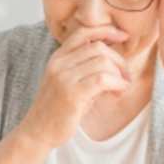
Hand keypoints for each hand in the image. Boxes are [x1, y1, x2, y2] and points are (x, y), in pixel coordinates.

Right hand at [17, 25, 130, 149]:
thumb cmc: (59, 109)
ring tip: (120, 88)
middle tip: (125, 77)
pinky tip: (118, 93)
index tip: (123, 36)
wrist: (37, 132)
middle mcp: (59, 64)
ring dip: (119, 75)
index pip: (83, 32)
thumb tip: (117, 58)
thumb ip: (86, 67)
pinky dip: (117, 84)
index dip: (106, 30)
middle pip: (99, 47)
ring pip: (103, 62)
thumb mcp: (70, 82)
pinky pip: (103, 79)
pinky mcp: (72, 94)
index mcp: (58, 58)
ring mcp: (64, 78)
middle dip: (119, 60)